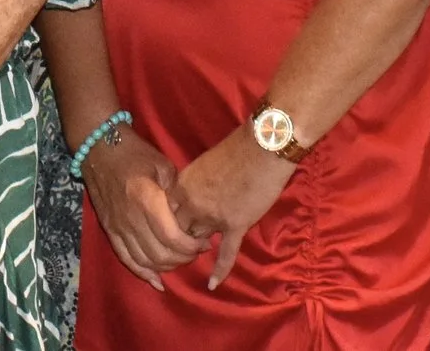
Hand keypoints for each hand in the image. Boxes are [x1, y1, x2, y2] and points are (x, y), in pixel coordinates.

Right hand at [81, 127, 202, 286]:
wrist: (99, 149)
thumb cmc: (135, 153)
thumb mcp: (163, 165)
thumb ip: (177, 193)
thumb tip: (190, 217)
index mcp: (147, 200)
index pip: (172, 237)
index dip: (191, 247)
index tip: (205, 243)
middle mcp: (131, 219)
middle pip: (161, 254)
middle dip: (183, 258)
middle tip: (196, 251)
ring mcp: (118, 227)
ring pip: (145, 261)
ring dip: (167, 266)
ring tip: (181, 259)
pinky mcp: (110, 231)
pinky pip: (127, 259)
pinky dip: (143, 273)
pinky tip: (157, 281)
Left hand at [168, 127, 294, 289]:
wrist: (263, 146)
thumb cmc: (237, 149)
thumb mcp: (204, 164)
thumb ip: (194, 184)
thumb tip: (193, 198)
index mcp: (182, 185)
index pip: (166, 214)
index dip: (169, 223)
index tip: (172, 229)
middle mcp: (192, 203)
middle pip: (178, 231)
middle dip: (181, 238)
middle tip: (183, 246)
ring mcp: (213, 217)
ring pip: (198, 241)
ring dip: (199, 246)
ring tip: (198, 255)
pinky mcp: (235, 225)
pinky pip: (225, 253)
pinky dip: (219, 270)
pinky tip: (213, 284)